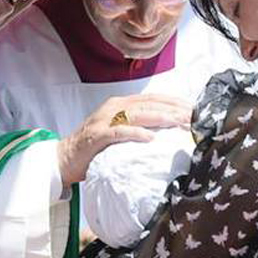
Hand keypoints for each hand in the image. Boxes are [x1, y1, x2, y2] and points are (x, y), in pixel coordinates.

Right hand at [57, 94, 190, 187]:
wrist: (64, 158)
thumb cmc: (95, 148)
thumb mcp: (120, 132)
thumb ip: (139, 127)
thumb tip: (168, 133)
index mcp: (121, 104)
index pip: (153, 99)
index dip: (173, 102)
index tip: (193, 109)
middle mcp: (114, 107)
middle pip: (148, 104)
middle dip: (172, 109)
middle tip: (192, 117)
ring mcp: (104, 119)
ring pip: (136, 114)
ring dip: (159, 117)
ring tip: (178, 122)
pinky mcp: (96, 135)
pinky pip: (118, 132)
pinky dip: (135, 133)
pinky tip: (150, 138)